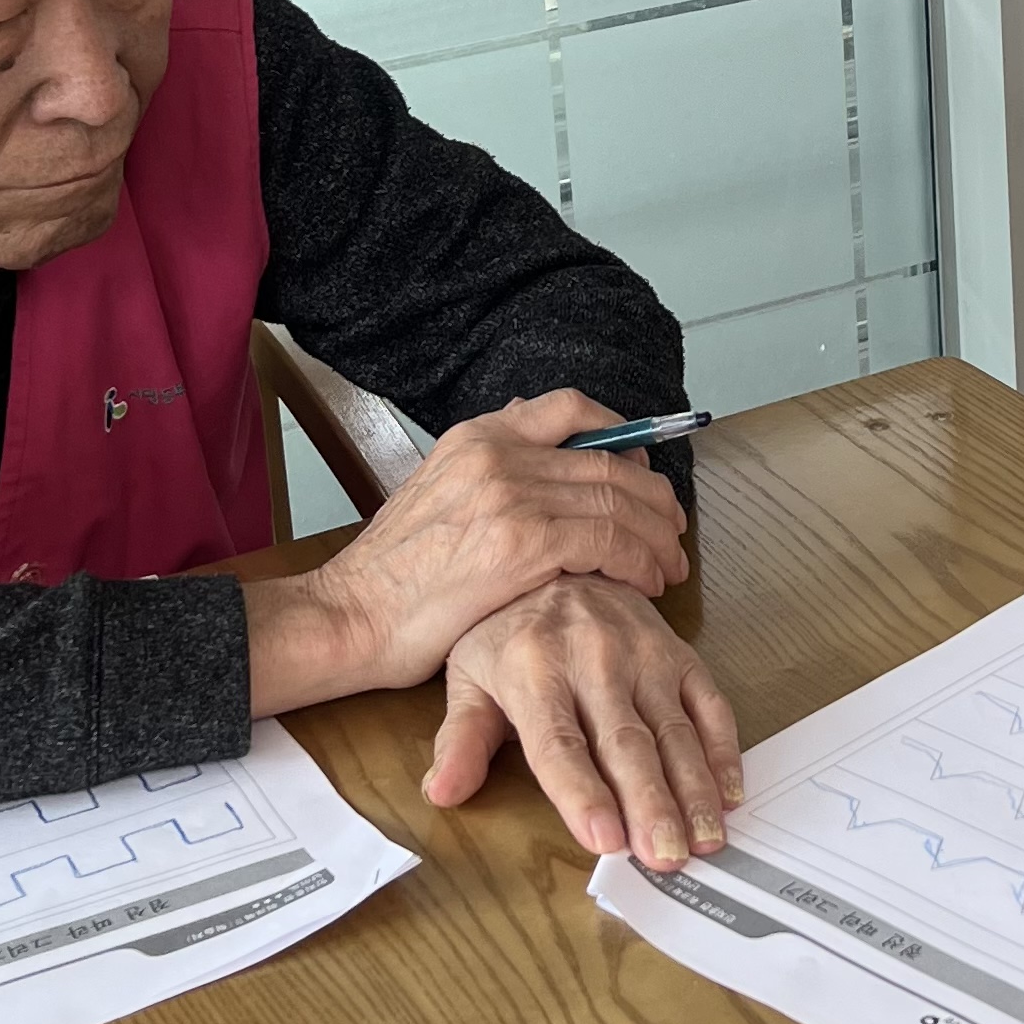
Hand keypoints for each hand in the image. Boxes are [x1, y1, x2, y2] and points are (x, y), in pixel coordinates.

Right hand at [248, 391, 688, 708]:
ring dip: (657, 535)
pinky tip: (646, 583)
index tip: (645, 466)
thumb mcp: (435, 488)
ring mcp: (512, 495)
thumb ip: (488, 462)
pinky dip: (640, 561)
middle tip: (673, 529)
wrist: (351, 615)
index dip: (624, 432)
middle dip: (655, 496)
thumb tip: (533, 431)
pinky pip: (610, 540)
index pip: (571, 408)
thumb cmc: (393, 571)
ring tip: (670, 564)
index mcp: (478, 435)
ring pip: (619, 501)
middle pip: (609, 460)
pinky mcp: (524, 543)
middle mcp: (499, 453)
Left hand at [422, 578, 741, 871]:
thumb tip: (442, 792)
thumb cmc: (508, 630)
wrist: (558, 556)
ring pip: (673, 729)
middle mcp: (592, 657)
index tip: (604, 839)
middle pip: (625, 742)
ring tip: (704, 839)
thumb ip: (460, 740)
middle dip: (650, 804)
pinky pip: (708, 702)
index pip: (559, 743)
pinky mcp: (677, 650)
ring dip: (693, 788)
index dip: (582, 793)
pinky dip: (723, 750)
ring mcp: (642, 652)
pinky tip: (728, 793)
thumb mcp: (469, 678)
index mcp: (533, 669)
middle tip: (666, 857)